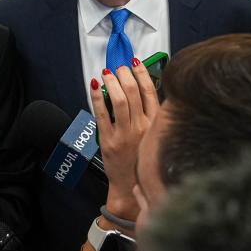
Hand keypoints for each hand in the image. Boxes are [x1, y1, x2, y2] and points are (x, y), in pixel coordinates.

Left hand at [90, 60, 159, 220]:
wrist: (131, 185)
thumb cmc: (141, 158)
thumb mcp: (153, 135)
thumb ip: (148, 113)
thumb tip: (139, 88)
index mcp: (155, 124)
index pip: (151, 92)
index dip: (142, 74)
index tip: (135, 64)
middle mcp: (141, 127)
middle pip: (133, 92)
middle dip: (124, 74)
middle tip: (118, 67)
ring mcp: (125, 134)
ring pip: (119, 100)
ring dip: (111, 82)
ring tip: (107, 74)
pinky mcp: (108, 140)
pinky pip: (102, 113)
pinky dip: (97, 96)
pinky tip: (95, 87)